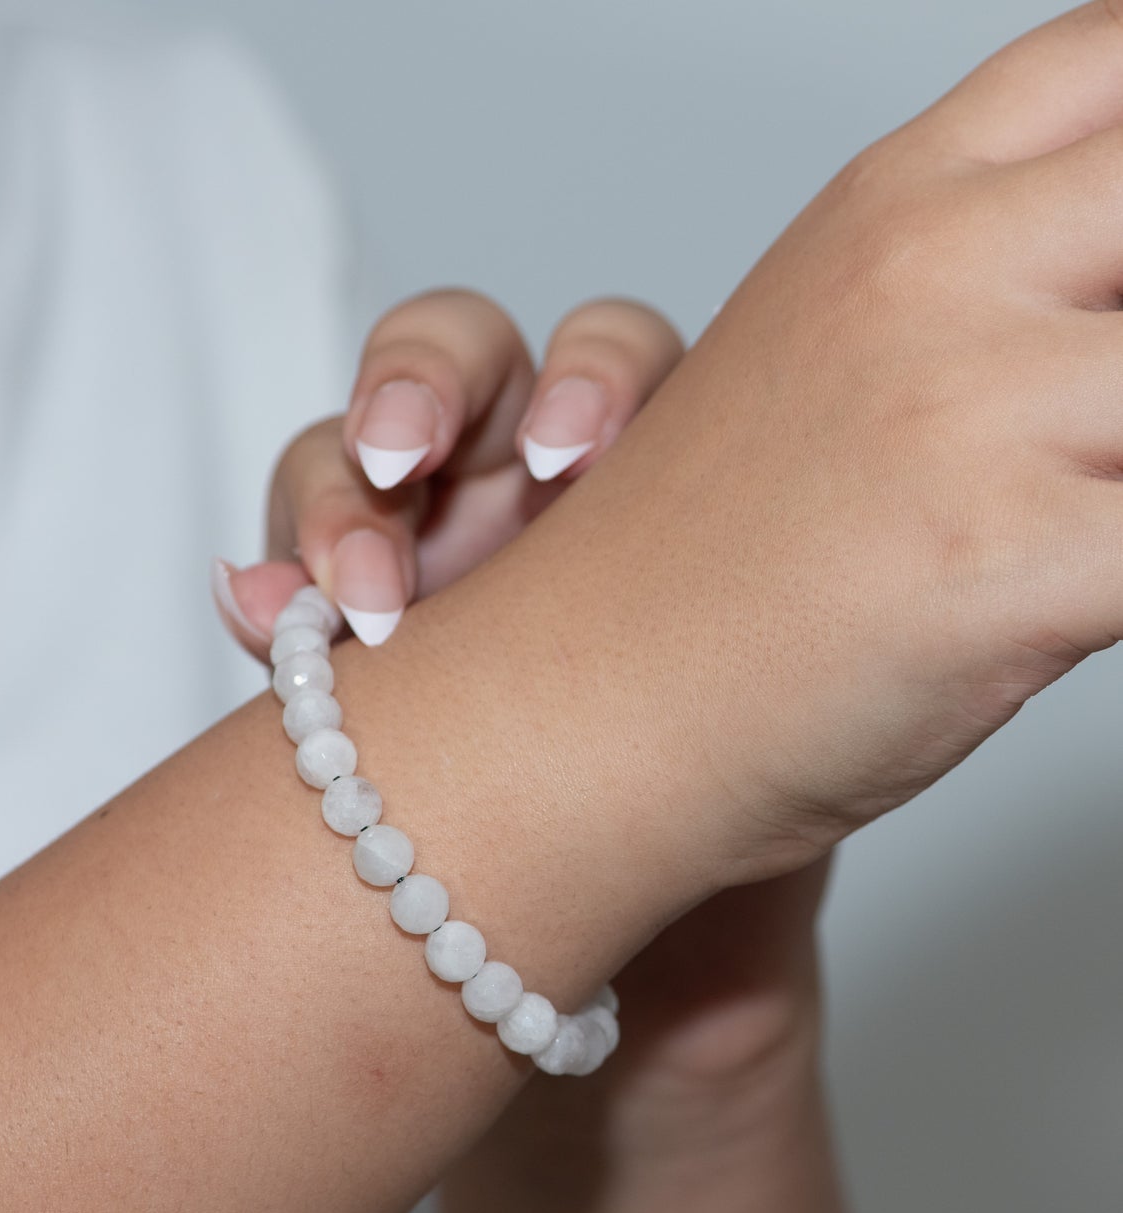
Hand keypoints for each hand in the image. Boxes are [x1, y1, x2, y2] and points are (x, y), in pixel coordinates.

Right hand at [217, 292, 863, 1212]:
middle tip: (404, 459)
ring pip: (345, 457)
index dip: (584, 379)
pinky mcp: (346, 647)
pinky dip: (263, 591)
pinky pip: (283, 585)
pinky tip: (250, 615)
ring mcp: (427, 563)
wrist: (645, 951)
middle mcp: (526, 501)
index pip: (608, 359)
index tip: (580, 456)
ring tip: (331, 595)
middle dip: (418, 387)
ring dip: (324, 495)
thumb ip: (774, 616)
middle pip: (461, 362)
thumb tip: (864, 532)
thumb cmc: (727, 809)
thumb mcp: (782, 702)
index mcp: (652, 480)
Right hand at [458, 2, 1122, 902]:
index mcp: (891, 207)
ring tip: (1077, 516)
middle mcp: (926, 271)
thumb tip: (1106, 331)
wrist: (584, 707)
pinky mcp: (996, 554)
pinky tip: (1080, 601)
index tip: (1118, 268)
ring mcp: (960, 404)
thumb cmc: (702, 577)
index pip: (1115, 61)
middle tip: (1097, 427)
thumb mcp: (831, 363)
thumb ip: (987, 292)